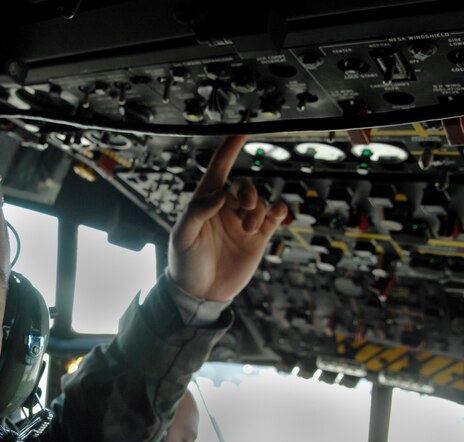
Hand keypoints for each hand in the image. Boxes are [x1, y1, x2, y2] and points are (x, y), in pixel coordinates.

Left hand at [168, 135, 287, 301]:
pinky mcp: (258, 237)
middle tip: (245, 211)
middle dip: (248, 193)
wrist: (200, 293)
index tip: (246, 127)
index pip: (219, 166)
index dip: (231, 146)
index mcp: (205, 200)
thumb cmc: (184, 262)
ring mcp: (243, 221)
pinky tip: (279, 216)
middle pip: (244, 185)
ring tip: (249, 230)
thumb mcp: (182, 236)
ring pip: (260, 202)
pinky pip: (274, 217)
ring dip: (259, 210)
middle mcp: (226, 207)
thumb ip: (197, 212)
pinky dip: (280, 212)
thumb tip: (221, 195)